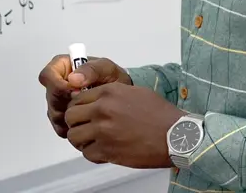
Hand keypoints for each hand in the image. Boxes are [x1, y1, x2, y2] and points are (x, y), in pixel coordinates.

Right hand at [38, 55, 130, 137]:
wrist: (120, 96)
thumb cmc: (112, 77)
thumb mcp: (106, 68)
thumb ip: (91, 70)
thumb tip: (73, 79)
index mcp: (63, 67)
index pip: (47, 75)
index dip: (56, 85)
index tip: (72, 91)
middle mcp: (57, 84)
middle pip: (50, 97)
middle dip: (65, 103)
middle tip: (84, 105)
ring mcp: (59, 102)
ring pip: (53, 113)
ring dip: (68, 117)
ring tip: (87, 114)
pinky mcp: (63, 117)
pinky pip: (59, 126)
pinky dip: (70, 128)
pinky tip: (85, 123)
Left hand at [64, 82, 185, 167]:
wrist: (174, 135)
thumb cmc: (159, 114)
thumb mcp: (134, 92)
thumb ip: (112, 94)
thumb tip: (95, 100)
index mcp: (109, 92)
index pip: (78, 98)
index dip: (79, 107)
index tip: (84, 114)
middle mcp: (102, 109)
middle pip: (71, 116)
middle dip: (76, 123)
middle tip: (85, 128)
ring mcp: (103, 131)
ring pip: (74, 136)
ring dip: (80, 139)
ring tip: (91, 141)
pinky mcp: (107, 150)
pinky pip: (86, 153)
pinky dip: (91, 153)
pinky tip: (102, 151)